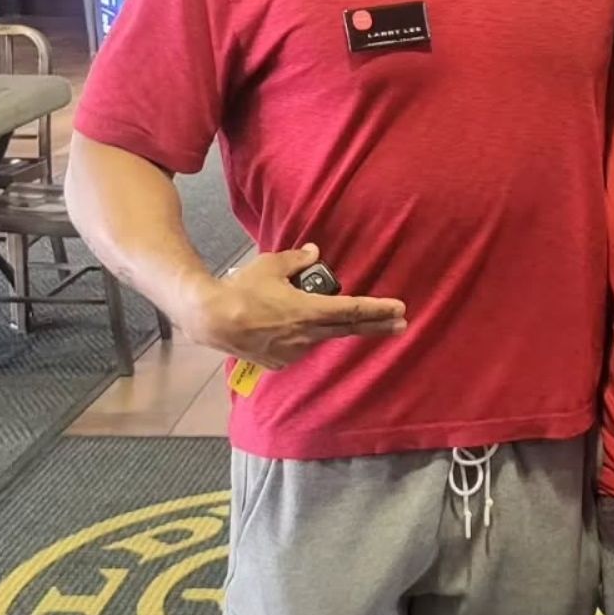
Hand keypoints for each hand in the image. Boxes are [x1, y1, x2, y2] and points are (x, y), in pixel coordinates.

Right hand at [179, 243, 405, 367]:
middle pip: (348, 329)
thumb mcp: (272, 265)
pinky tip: (294, 327)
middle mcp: (307, 335)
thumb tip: (315, 252)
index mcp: (309, 310)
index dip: (378, 310)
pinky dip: (306, 336)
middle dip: (377, 326)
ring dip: (333, 327)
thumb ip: (297, 259)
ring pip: (322, 336)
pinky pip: (301, 346)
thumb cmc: (244, 290)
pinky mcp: (280, 362)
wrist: (212, 321)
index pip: (352, 310)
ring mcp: (294, 352)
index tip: (399, 309)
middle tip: (401, 323)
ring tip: (335, 316)